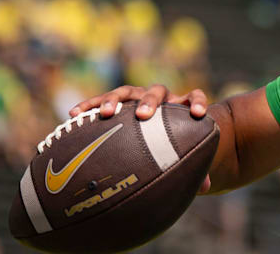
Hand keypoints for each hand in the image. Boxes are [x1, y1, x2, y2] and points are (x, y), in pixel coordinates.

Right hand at [68, 84, 211, 193]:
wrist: (160, 130)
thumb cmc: (175, 145)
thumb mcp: (185, 154)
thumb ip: (196, 167)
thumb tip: (205, 187)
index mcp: (180, 106)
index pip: (193, 96)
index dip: (197, 102)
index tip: (198, 114)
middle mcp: (159, 98)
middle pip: (156, 91)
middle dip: (149, 102)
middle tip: (143, 115)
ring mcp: (137, 97)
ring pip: (127, 91)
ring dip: (114, 100)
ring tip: (105, 113)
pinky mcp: (117, 102)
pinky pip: (100, 101)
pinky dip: (88, 105)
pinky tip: (73, 115)